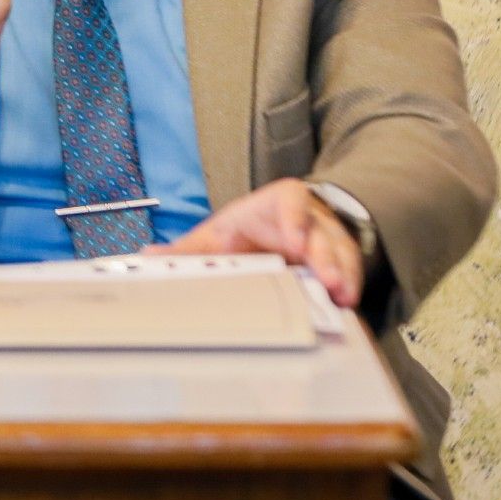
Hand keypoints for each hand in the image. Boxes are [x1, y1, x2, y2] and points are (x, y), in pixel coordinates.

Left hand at [146, 178, 363, 309]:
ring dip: (344, 272)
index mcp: (273, 204)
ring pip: (341, 249)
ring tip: (343, 296)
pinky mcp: (340, 254)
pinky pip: (352, 265)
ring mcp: (327, 234)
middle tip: (328, 283)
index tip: (296, 243)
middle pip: (320, 231)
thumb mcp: (218, 236)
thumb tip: (148, 257)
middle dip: (325, 258)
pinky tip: (349, 300)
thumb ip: (188, 250)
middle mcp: (306, 215)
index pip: (290, 199)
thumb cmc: (248, 229)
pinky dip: (352, 282)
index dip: (295, 219)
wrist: (283, 223)